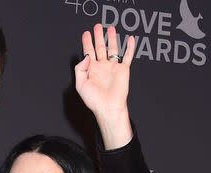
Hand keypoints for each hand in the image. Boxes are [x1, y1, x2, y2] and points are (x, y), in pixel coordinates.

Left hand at [74, 24, 133, 148]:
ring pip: (113, 49)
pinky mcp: (123, 70)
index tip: (86, 34)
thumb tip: (87, 56)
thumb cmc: (94, 100)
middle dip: (98, 37)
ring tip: (111, 28)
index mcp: (91, 70)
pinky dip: (130, 48)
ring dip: (112, 38)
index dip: (87, 43)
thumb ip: (80, 69)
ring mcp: (113, 67)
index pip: (88, 53)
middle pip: (100, 47)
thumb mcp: (80, 84)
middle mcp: (102, 67)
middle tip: (97, 26)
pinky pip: (127, 56)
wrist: (108, 107)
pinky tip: (130, 39)